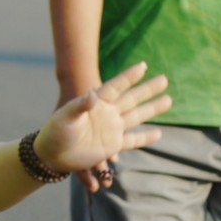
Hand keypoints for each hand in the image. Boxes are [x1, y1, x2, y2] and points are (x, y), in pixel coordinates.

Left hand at [36, 62, 170, 179]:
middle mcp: (107, 113)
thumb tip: (92, 93)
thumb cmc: (55, 131)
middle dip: (148, 89)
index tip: (143, 66)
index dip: (129, 77)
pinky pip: (133, 140)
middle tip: (164, 79)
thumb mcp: (65, 116)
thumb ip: (80, 105)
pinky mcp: (112, 146)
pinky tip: (159, 133)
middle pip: (132, 98)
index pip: (116, 86)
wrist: (52, 154)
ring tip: (169, 99)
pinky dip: (146, 138)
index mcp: (96, 103)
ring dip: (153, 109)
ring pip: (137, 116)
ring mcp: (111, 129)